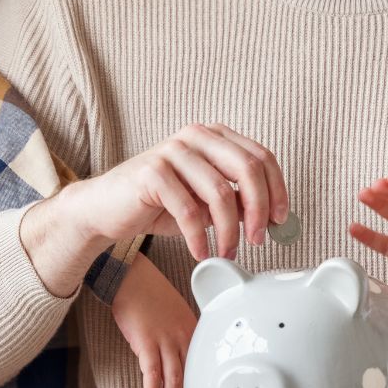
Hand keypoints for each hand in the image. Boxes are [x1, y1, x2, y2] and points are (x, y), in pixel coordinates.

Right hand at [46, 124, 286, 261]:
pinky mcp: (151, 171)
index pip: (261, 157)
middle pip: (247, 168)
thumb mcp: (207, 203)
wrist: (106, 208)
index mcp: (214, 136)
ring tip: (227, 252)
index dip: (278, 190)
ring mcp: (172, 150)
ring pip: (220, 192)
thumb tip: (273, 219)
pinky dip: (200, 237)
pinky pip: (189, 210)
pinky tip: (201, 252)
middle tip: (258, 239)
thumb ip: (237, 202)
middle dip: (259, 209)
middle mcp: (195, 135)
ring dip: (230, 230)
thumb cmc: (159, 204)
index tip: (281, 221)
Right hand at [111, 258, 196, 387]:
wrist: (130, 275)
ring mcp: (165, 339)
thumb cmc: (148, 293)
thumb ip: (177, 335)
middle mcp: (183, 337)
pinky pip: (152, 373)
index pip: (197, 369)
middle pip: (188, 378)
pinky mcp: (146, 341)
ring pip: (173, 380)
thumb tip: (171, 358)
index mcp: (192, 331)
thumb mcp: (173, 313)